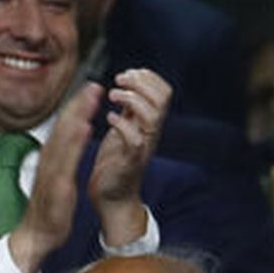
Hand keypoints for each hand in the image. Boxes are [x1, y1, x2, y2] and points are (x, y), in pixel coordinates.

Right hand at [8, 82, 100, 272]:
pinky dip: (75, 143)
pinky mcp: (57, 185)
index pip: (65, 128)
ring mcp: (52, 172)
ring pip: (64, 138)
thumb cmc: (49, 206)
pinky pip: (67, 160)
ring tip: (91, 98)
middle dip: (78, 104)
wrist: (36, 235)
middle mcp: (50, 161)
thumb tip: (72, 140)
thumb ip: (64, 157)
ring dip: (77, 116)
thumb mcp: (58, 177)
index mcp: (52, 158)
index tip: (91, 89)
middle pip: (64, 127)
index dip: (77, 107)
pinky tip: (85, 129)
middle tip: (93, 85)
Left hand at [88, 69, 169, 245]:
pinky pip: (136, 140)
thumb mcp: (125, 127)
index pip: (164, 91)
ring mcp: (144, 147)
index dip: (148, 77)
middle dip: (141, 82)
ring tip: (113, 96)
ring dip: (132, 99)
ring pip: (153, 115)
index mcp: (150, 122)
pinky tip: (109, 119)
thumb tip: (131, 82)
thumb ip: (130, 108)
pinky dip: (122, 125)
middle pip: (163, 98)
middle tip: (119, 81)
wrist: (112, 197)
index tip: (127, 75)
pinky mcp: (131, 162)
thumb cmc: (116, 162)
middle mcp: (152, 132)